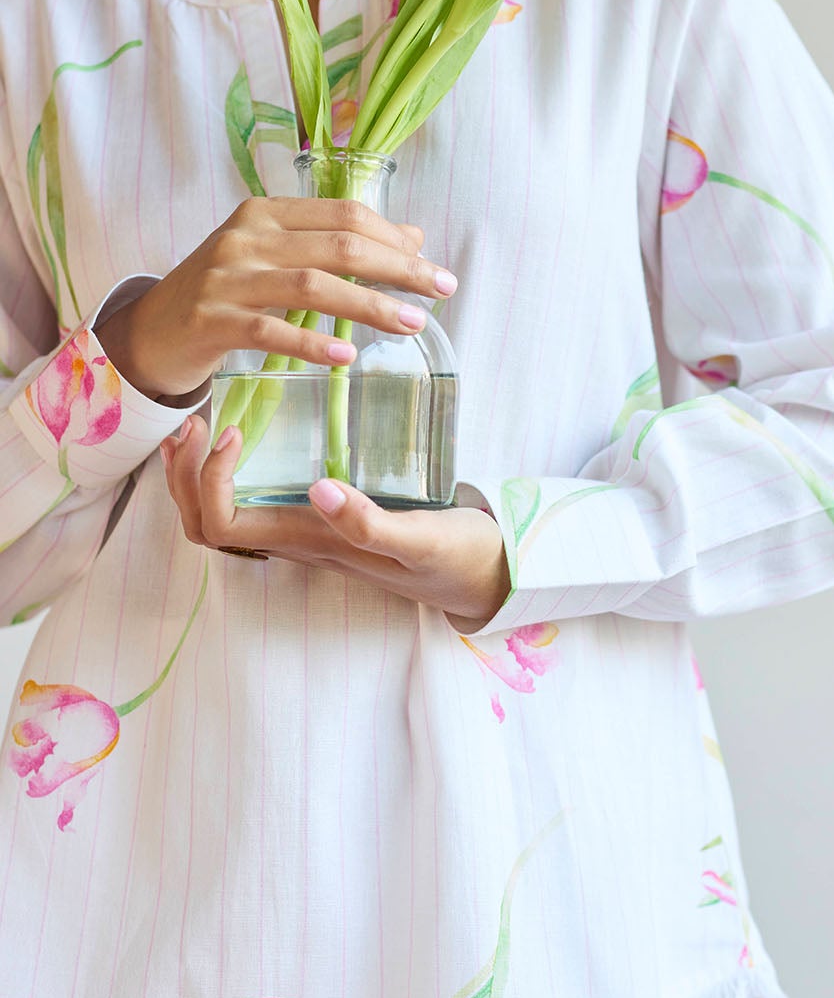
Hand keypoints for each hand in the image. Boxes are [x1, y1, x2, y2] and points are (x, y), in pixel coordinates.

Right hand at [93, 195, 459, 403]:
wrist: (152, 333)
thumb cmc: (224, 294)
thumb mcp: (277, 258)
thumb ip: (335, 244)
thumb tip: (411, 237)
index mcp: (265, 213)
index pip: (344, 215)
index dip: (394, 239)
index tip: (434, 268)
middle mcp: (246, 238)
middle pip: (337, 246)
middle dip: (398, 269)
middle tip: (441, 291)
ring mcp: (226, 278)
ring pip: (311, 286)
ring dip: (368, 305)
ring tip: (410, 323)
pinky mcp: (212, 320)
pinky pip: (271, 330)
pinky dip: (312, 344)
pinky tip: (347, 356)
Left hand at [159, 414, 511, 633]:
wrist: (484, 576)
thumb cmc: (456, 557)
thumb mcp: (422, 539)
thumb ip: (372, 523)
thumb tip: (319, 491)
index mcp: (312, 544)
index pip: (223, 523)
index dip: (209, 480)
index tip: (233, 431)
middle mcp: (298, 542)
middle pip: (205, 524)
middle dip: (184, 477)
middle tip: (196, 421)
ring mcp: (307, 533)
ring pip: (222, 516)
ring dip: (197, 476)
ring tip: (202, 426)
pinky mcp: (322, 519)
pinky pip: (253, 501)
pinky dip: (230, 472)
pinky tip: (244, 436)